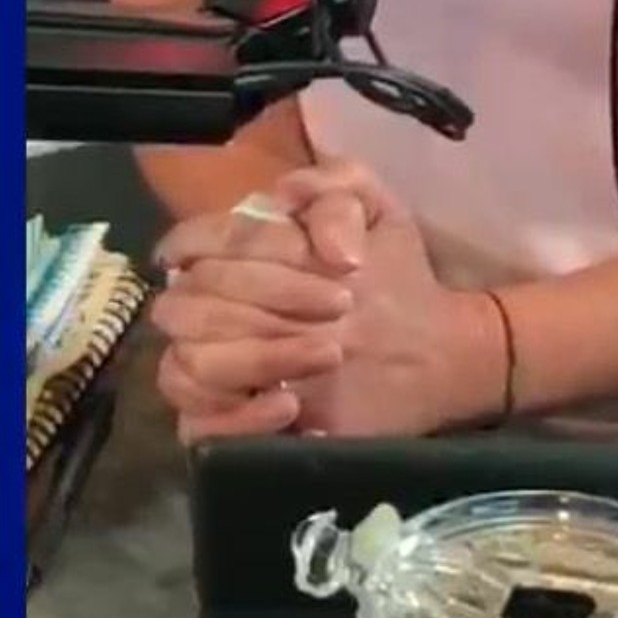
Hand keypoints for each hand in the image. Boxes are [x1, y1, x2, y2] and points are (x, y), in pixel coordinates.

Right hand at [155, 164, 503, 443]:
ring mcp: (212, 369)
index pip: (193, 242)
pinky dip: (239, 417)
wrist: (433, 350)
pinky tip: (292, 406)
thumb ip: (333, 189)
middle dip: (264, 303)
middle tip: (342, 307)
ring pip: (185, 365)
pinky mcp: (229, 425)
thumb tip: (299, 213)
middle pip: (185, 304)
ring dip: (257, 358)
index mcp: (222, 254)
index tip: (333, 262)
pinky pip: (196, 428)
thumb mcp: (374, 211)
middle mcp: (205, 309)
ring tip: (328, 355)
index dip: (251, 249)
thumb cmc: (391, 276)